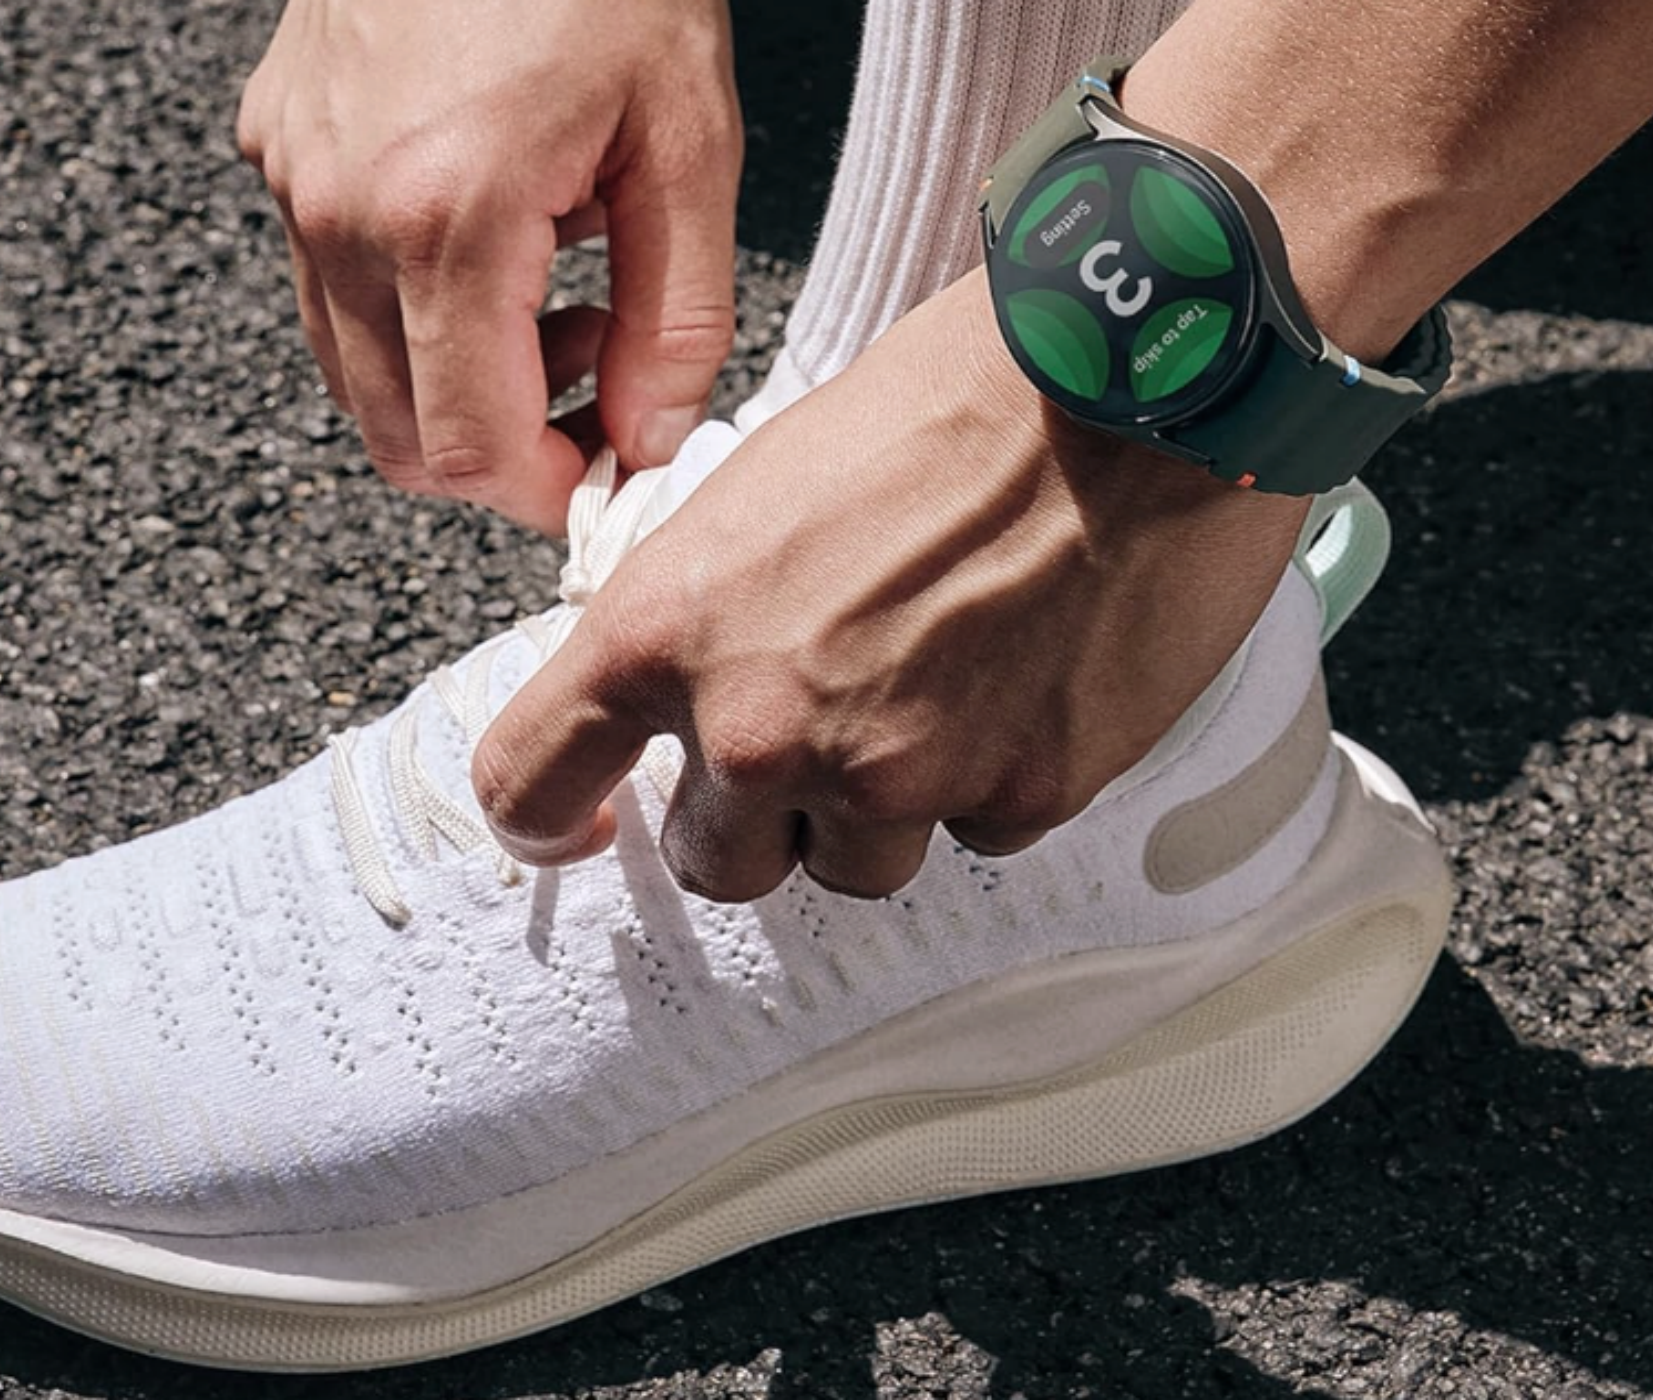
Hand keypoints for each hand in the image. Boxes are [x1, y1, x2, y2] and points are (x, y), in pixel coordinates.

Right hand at [235, 0, 741, 531]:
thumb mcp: (687, 140)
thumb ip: (678, 316)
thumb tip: (652, 439)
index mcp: (446, 217)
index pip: (466, 450)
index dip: (543, 492)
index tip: (604, 470)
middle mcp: (342, 212)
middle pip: (397, 438)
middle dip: (501, 450)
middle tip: (598, 380)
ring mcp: (296, 179)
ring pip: (357, 373)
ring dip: (456, 384)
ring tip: (556, 301)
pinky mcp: (280, 148)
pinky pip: (330, 289)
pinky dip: (409, 312)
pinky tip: (494, 243)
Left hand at [472, 269, 1311, 899]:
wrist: (1126, 383)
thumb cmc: (944, 404)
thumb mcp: (753, 491)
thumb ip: (696, 624)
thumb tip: (682, 698)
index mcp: (666, 634)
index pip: (526, 782)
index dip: (543, 817)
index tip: (579, 824)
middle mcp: (765, 730)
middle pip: (718, 865)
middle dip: (759, 814)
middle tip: (817, 728)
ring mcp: (898, 780)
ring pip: (855, 864)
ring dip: (879, 807)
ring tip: (938, 687)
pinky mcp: (1020, 798)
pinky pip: (976, 832)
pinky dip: (989, 778)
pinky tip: (1021, 679)